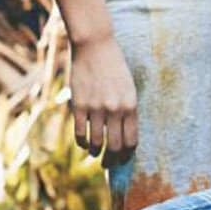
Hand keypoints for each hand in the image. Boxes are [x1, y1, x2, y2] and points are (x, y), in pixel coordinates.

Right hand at [67, 35, 137, 166]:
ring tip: (95, 153)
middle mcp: (115, 109)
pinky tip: (84, 143)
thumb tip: (123, 136)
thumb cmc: (114, 66)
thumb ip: (127, 110)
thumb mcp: (128, 87)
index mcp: (131, 105)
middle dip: (112, 160)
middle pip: (115, 146)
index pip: (131, 141)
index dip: (126, 154)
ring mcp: (96, 108)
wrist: (94, 45)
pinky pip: (80, 133)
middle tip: (108, 164)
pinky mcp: (79, 105)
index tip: (122, 158)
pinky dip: (82, 142)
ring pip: (97, 143)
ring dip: (96, 152)